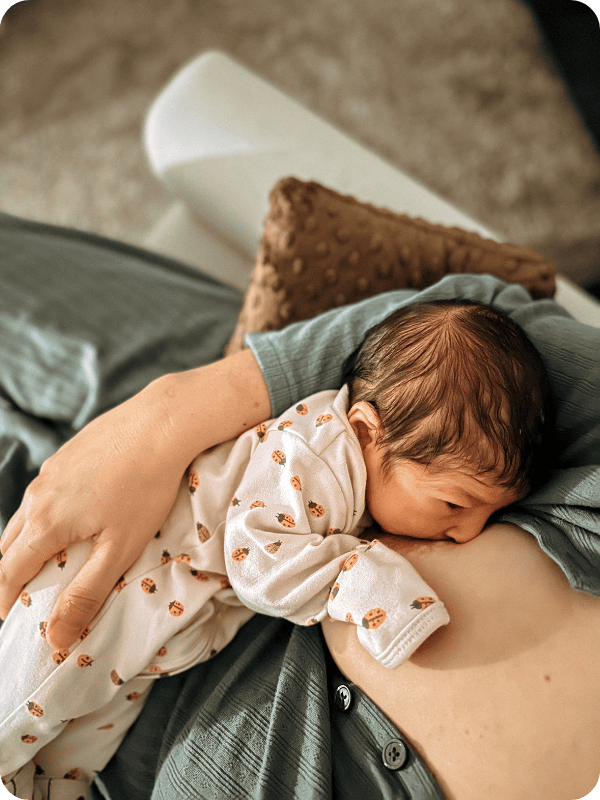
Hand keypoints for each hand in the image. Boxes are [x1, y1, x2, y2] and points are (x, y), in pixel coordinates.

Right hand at [0, 351, 269, 650]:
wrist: (161, 423)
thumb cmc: (146, 488)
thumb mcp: (120, 550)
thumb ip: (86, 594)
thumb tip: (55, 639)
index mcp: (45, 523)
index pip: (7, 574)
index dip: (3, 602)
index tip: (7, 622)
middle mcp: (38, 495)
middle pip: (7, 544)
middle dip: (9, 575)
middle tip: (22, 598)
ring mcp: (51, 471)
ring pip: (24, 515)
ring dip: (25, 543)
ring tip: (42, 562)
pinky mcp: (68, 455)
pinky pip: (44, 492)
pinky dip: (44, 515)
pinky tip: (68, 517)